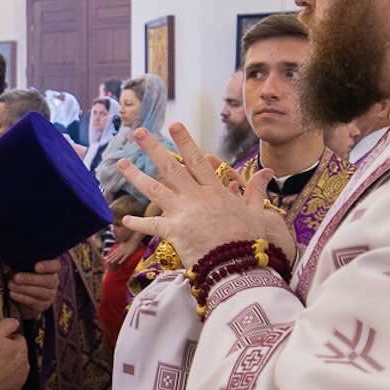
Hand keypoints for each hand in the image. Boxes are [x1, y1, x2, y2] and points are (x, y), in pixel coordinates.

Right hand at [0, 318, 28, 389]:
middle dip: (11, 355)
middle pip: (20, 356)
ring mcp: (21, 380)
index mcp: (22, 349)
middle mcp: (25, 365)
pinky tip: (3, 385)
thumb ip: (7, 324)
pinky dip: (12, 387)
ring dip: (11, 370)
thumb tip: (16, 322)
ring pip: (19, 372)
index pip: (19, 339)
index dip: (8, 340)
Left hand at [8, 259, 59, 320]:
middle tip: (16, 277)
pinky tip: (12, 294)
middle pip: (48, 280)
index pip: (55, 266)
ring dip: (24, 289)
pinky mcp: (43, 305)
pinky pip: (34, 302)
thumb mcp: (23, 266)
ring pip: (42, 292)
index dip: (47, 266)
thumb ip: (23, 261)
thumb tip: (13, 256)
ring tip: (11, 285)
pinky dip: (22, 298)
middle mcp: (54, 282)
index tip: (36, 267)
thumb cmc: (23, 274)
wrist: (22, 294)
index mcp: (51, 269)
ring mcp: (50, 295)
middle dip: (31, 279)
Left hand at [105, 233, 143, 270]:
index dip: (109, 255)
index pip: (113, 252)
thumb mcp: (122, 244)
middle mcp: (120, 250)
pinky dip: (121, 260)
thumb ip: (119, 246)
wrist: (134, 240)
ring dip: (114, 259)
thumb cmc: (129, 242)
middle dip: (110, 258)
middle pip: (114, 255)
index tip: (105, 258)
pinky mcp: (128, 253)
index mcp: (119, 247)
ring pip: (118, 256)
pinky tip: (119, 262)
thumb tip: (117, 248)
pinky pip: (124, 257)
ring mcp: (124, 251)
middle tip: (106, 261)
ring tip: (110, 262)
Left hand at [119, 123, 295, 267]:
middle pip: (171, 168)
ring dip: (136, 176)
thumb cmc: (251, 239)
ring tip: (121, 163)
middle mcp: (196, 197)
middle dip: (154, 148)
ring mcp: (183, 213)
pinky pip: (152, 225)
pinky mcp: (174, 232)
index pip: (197, 161)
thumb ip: (256, 191)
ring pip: (155, 189)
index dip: (185, 142)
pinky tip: (124, 219)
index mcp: (214, 191)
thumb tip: (267, 172)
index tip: (174, 124)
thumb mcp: (258, 212)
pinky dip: (138, 224)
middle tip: (139, 132)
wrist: (240, 264)